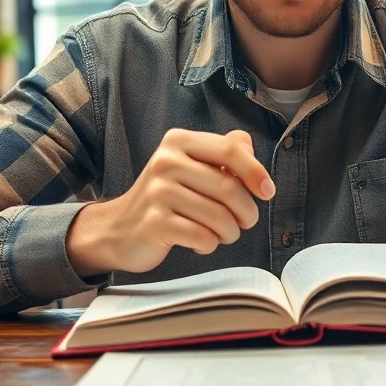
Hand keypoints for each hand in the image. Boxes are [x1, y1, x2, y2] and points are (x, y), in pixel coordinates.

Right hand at [65, 129, 273, 276]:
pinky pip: (203, 237)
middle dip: (246, 212)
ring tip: (222, 234)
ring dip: (229, 232)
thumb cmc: (165, 198)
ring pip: (219, 217)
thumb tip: (249, 146)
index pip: (230, 149)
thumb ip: (221, 152)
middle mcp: (166, 162)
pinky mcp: (155, 223)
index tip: (267, 192)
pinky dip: (210, 245)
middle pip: (229, 188)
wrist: (118, 230)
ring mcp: (158, 192)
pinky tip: (201, 242)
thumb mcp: (189, 166)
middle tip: (243, 222)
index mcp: (178, 141)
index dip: (256, 172)